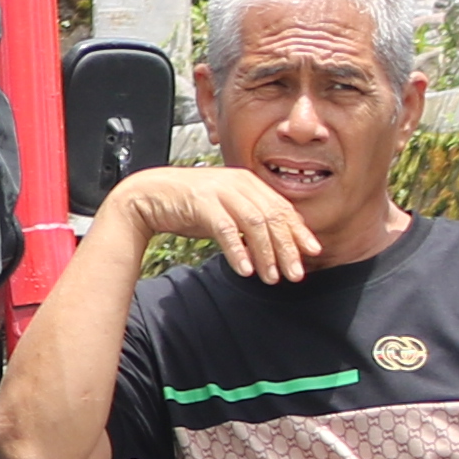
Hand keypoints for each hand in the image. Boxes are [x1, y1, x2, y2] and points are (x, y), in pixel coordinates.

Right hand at [114, 160, 316, 282]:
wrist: (147, 196)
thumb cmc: (187, 205)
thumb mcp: (226, 210)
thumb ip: (249, 221)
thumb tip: (277, 244)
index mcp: (248, 182)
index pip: (283, 208)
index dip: (299, 232)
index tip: (312, 252)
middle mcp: (237, 183)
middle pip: (273, 217)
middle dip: (287, 248)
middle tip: (296, 273)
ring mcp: (219, 191)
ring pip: (255, 223)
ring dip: (266, 253)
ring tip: (270, 277)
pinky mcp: (201, 202)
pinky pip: (226, 229)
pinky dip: (238, 251)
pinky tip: (245, 269)